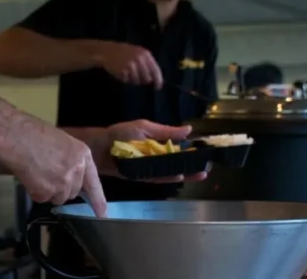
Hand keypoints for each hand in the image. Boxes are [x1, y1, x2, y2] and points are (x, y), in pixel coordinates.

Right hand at [0, 114, 107, 215]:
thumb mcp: (61, 143)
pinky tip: (29, 176)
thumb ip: (70, 160)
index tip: (103, 215)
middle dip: (61, 188)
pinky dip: (34, 192)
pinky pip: (42, 199)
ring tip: (36, 172)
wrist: (16, 136)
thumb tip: (69, 176)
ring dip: (47, 191)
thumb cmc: (34, 134)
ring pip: (58, 198)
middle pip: (72, 192)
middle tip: (46, 173)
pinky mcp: (47, 191)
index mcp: (83, 155)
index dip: (99, 201)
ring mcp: (63, 182)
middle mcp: (77, 170)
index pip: (94, 183)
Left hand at [92, 120, 208, 182]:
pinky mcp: (140, 176)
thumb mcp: (145, 127)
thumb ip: (166, 131)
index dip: (191, 153)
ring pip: (169, 172)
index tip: (205, 155)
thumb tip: (189, 129)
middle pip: (177, 164)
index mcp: (157, 144)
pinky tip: (179, 176)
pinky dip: (167, 177)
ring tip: (199, 174)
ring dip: (184, 174)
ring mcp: (148, 168)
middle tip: (206, 170)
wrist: (100, 146)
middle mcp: (155, 158)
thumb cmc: (121, 134)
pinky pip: (156, 178)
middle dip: (191, 166)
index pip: (178, 150)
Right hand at [94, 42, 163, 86]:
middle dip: (143, 80)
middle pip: (146, 78)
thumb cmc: (123, 52)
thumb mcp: (137, 53)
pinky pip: (127, 80)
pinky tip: (120, 71)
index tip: (158, 87)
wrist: (107, 51)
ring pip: (136, 81)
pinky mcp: (123, 71)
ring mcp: (131, 65)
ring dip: (132, 80)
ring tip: (126, 71)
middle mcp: (139, 59)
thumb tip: (154, 78)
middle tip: (135, 77)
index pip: (155, 70)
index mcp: (145, 54)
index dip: (158, 80)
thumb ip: (147, 63)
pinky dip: (124, 78)